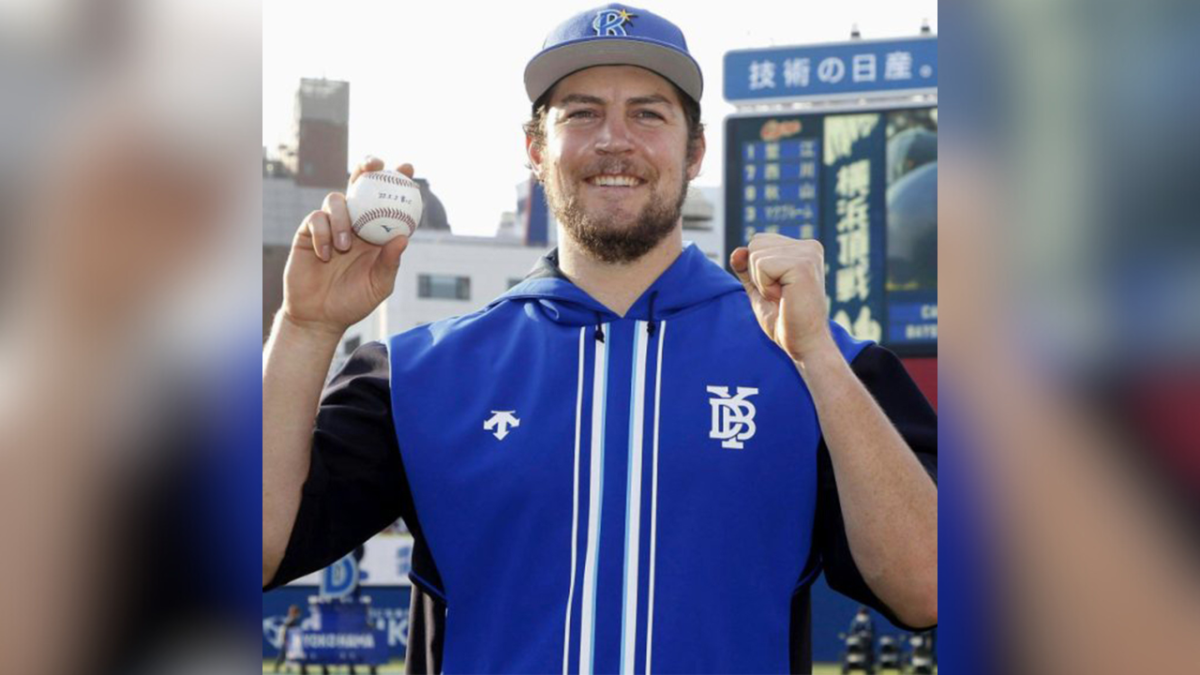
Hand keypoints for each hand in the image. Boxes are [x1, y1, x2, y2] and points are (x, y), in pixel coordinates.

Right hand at [280, 157, 413, 335]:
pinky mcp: (309, 232)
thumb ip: (390, 263)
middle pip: (360, 186)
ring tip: (345, 246)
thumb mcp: (378, 286)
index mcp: (376, 233)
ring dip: (343, 219)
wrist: (319, 316)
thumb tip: (404, 238)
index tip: (407, 168)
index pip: (388, 202)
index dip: (397, 182)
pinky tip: (326, 254)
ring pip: (336, 200)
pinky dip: (323, 233)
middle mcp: (355, 224)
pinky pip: (316, 219)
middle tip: (374, 164)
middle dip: (367, 168)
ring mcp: (331, 226)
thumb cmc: (353, 302)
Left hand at [730, 233, 833, 362]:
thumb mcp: (759, 289)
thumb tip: (737, 250)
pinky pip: (761, 266)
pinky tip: (784, 298)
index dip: (757, 271)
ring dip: (762, 283)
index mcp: (803, 248)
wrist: (804, 344)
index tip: (779, 291)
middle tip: (780, 295)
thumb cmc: (784, 320)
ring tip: (783, 297)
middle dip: (757, 274)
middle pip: (755, 243)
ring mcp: (808, 253)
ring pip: (756, 254)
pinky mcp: (803, 264)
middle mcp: (809, 246)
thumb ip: (747, 269)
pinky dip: (765, 287)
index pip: (758, 241)